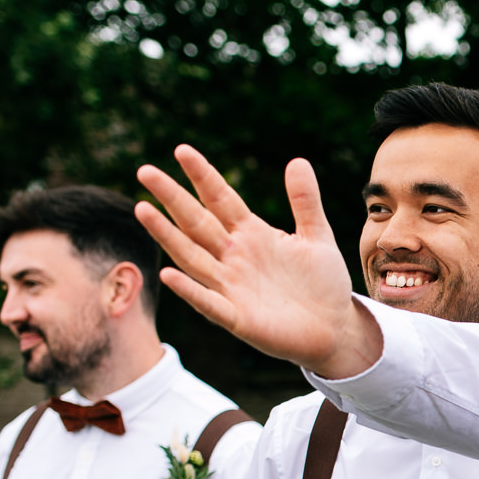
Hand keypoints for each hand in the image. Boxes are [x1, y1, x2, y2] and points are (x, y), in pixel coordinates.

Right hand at [134, 146, 380, 379]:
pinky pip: (209, 303)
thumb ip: (305, 202)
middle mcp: (234, 257)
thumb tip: (297, 161)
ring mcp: (232, 287)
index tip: (182, 150)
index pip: (220, 199)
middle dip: (172, 197)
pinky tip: (168, 275)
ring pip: (193, 257)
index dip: (203, 176)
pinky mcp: (238, 318)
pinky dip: (190, 291)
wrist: (336, 329)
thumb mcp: (318, 237)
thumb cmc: (323, 284)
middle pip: (197, 222)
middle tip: (145, 171)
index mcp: (251, 234)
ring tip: (142, 210)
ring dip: (168, 236)